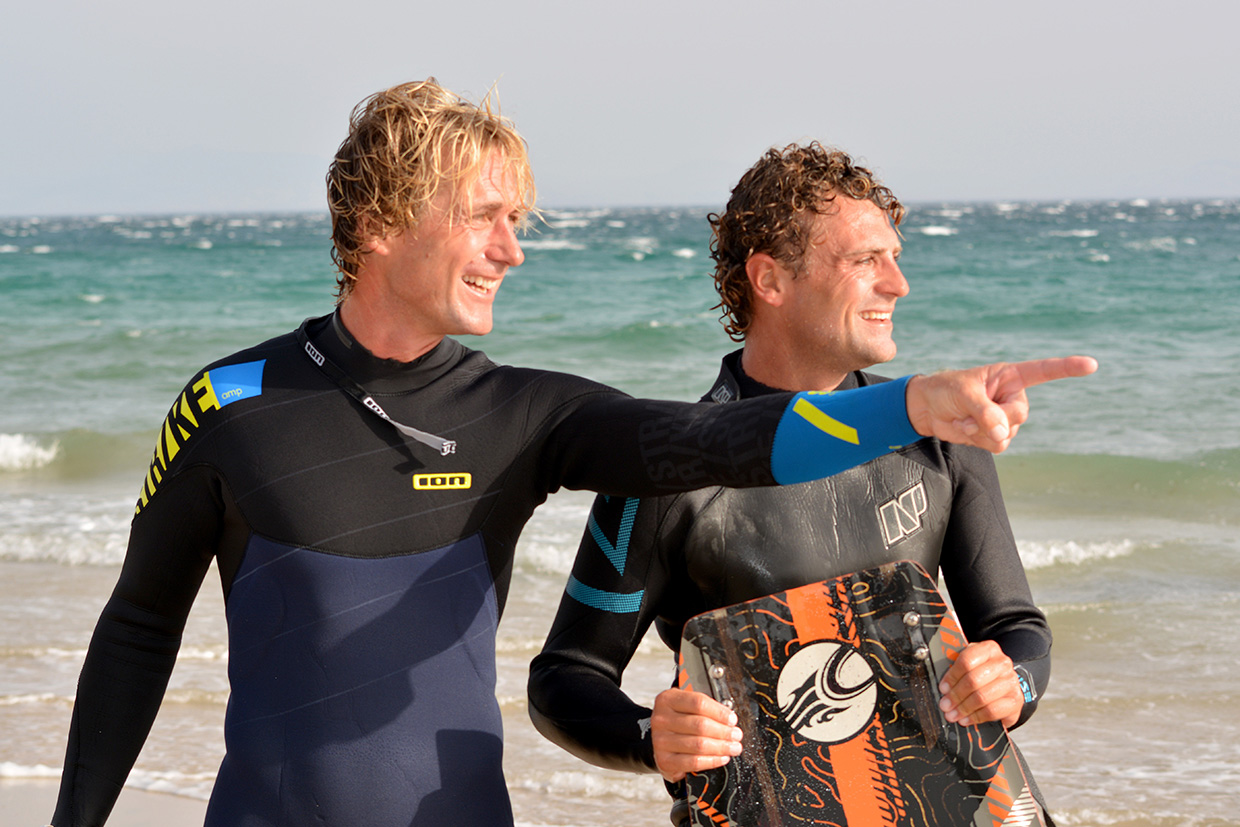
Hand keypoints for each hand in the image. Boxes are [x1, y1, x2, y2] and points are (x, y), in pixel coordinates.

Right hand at [650, 688, 742, 781]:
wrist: (661, 740)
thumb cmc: (679, 721)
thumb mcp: (687, 706)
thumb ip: (705, 708)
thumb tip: (729, 719)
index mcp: (668, 700)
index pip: (698, 703)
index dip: (719, 712)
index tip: (732, 719)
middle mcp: (661, 719)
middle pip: (700, 725)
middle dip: (724, 732)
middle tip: (736, 735)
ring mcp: (660, 741)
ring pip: (699, 745)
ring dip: (721, 747)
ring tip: (733, 747)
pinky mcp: (664, 761)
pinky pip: (694, 762)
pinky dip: (712, 761)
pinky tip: (722, 758)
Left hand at [905, 356, 1096, 452]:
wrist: (926, 409)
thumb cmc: (945, 390)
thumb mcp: (963, 393)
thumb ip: (985, 411)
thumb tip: (1004, 433)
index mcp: (1009, 375)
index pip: (1044, 371)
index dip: (1068, 368)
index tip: (1092, 364)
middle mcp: (1012, 396)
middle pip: (1020, 415)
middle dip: (995, 419)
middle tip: (970, 413)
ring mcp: (1005, 417)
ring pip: (1009, 434)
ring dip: (982, 432)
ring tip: (964, 420)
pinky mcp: (995, 434)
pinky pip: (998, 445)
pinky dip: (979, 441)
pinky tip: (965, 430)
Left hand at [937, 641, 1024, 728]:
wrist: (1006, 685)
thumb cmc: (983, 674)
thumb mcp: (970, 665)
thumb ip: (956, 668)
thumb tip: (942, 685)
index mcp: (989, 649)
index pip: (967, 660)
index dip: (952, 676)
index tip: (943, 688)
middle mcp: (1002, 663)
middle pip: (974, 680)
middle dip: (956, 695)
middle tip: (945, 705)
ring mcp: (1011, 682)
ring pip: (982, 697)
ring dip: (963, 708)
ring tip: (953, 714)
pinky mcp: (1016, 701)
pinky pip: (992, 711)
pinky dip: (976, 717)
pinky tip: (967, 719)